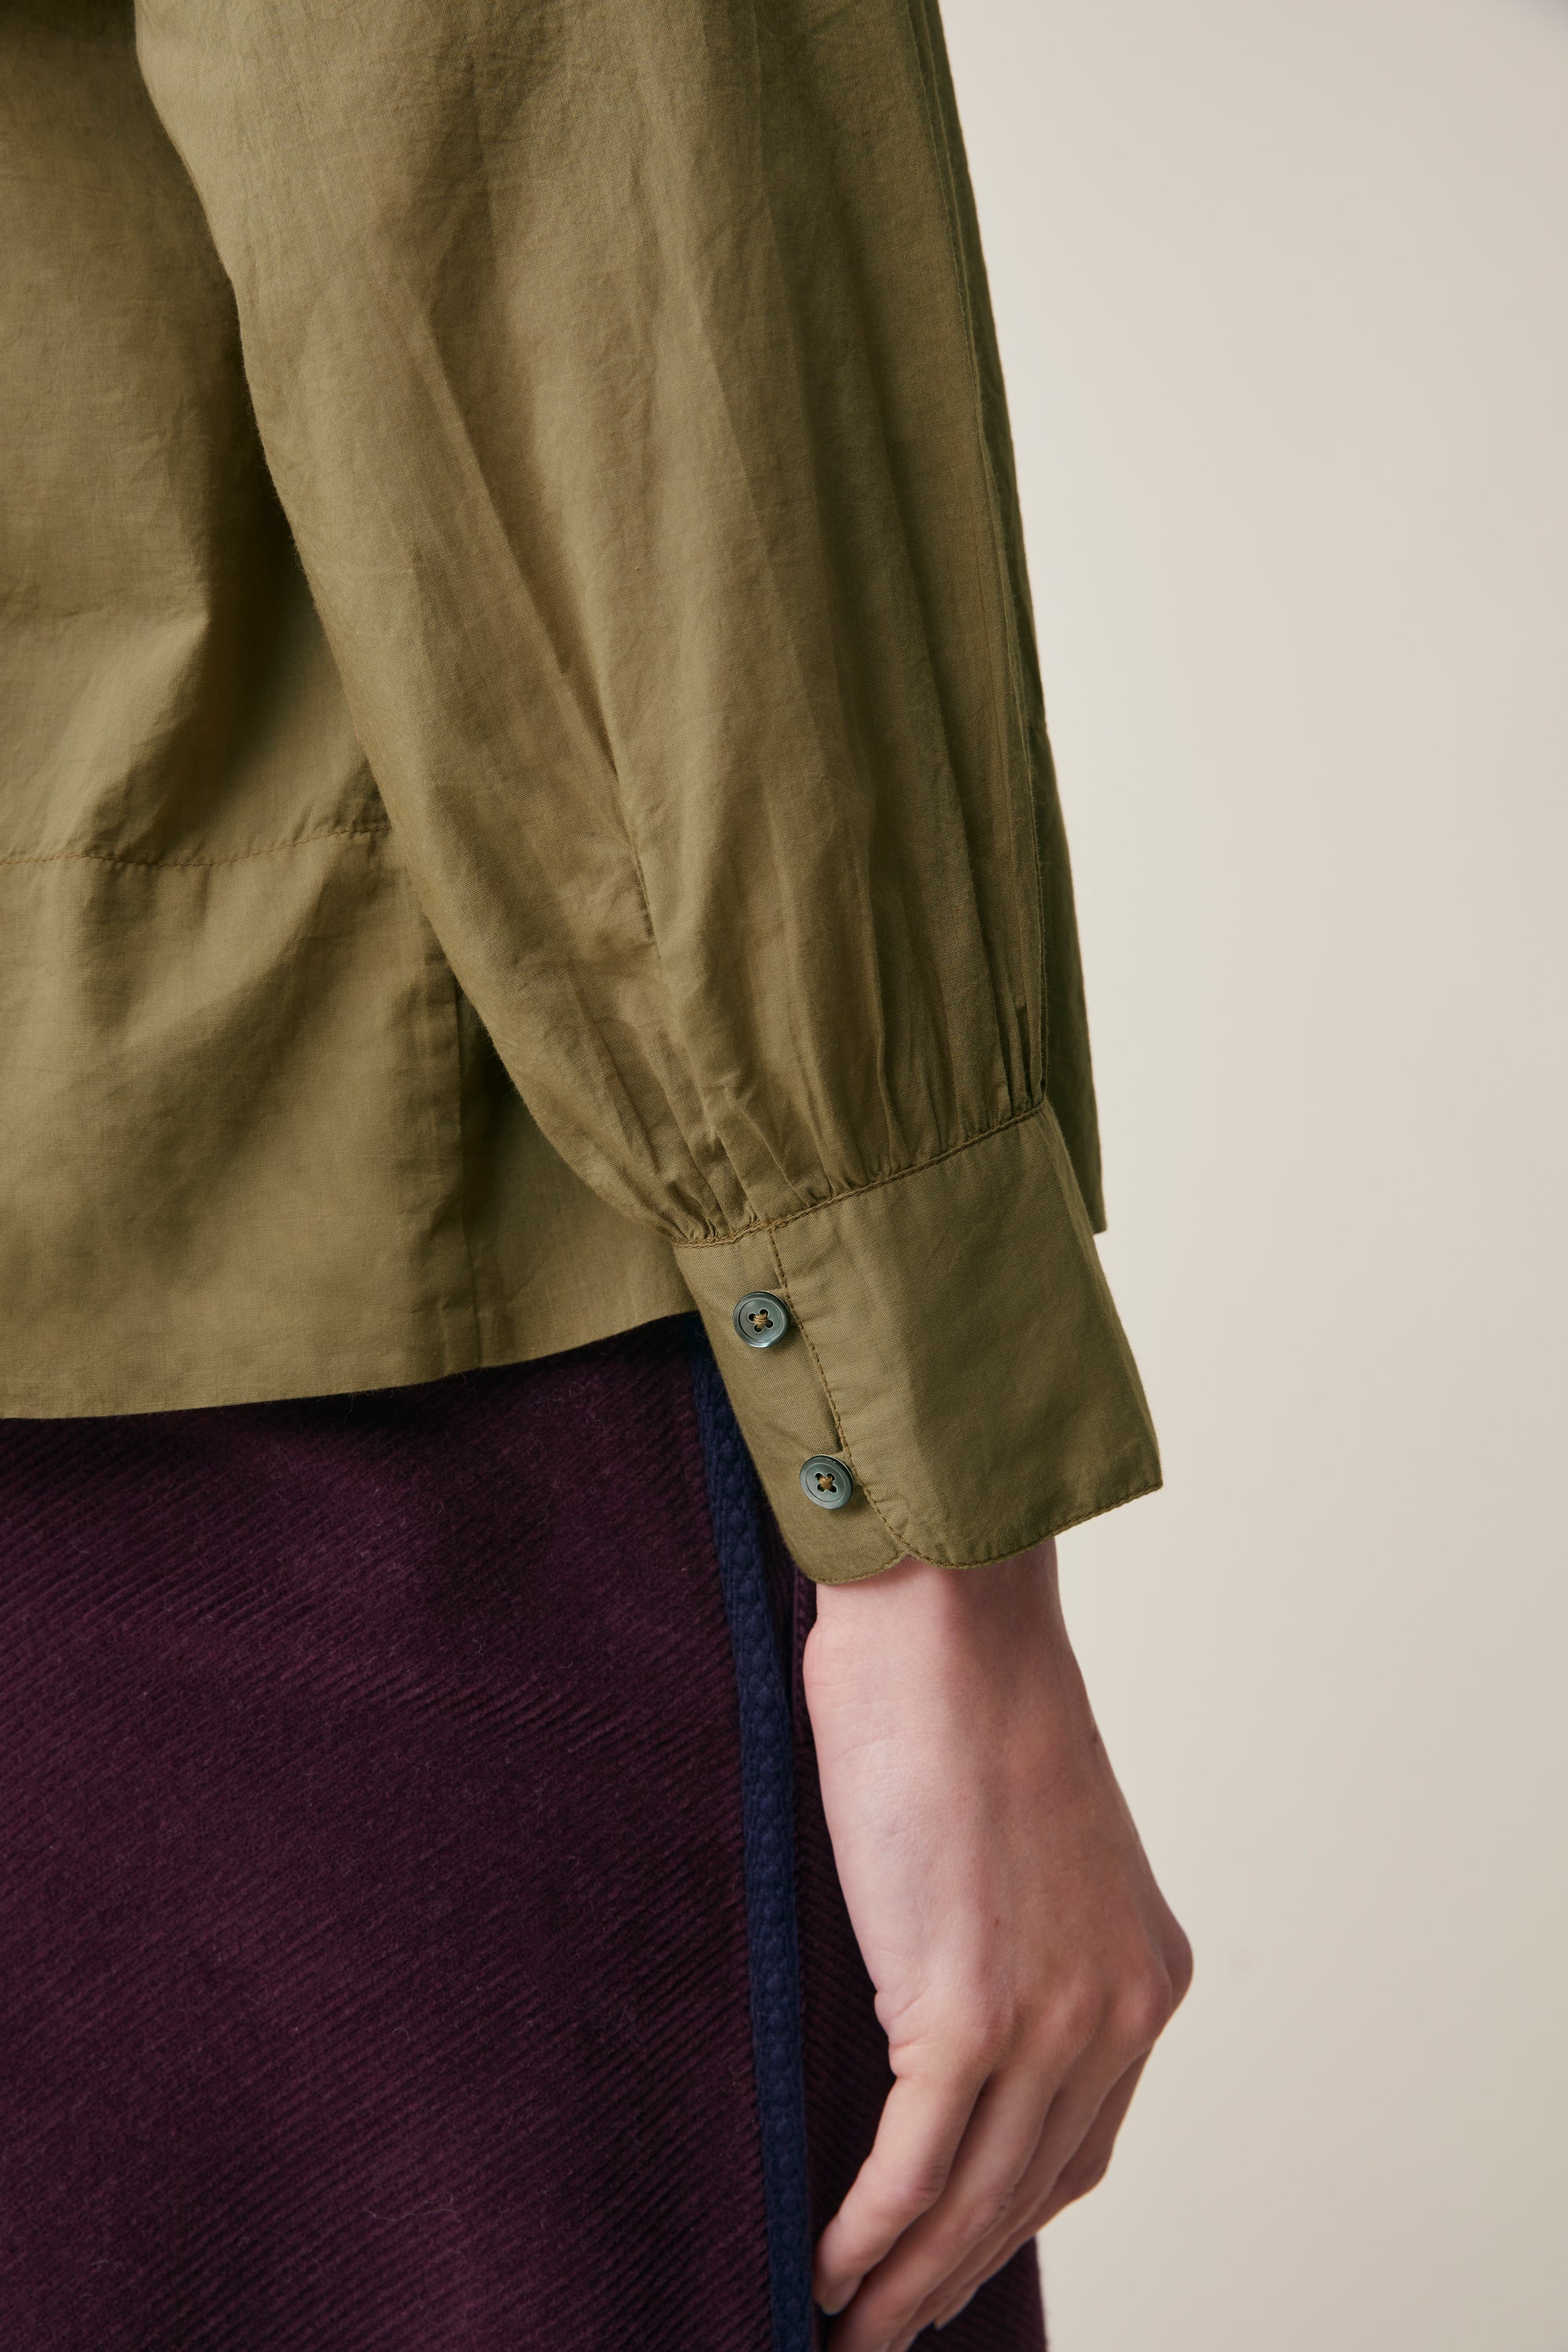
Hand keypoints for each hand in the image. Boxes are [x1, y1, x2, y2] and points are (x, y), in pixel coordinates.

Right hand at [804, 1539, 1190, 2349]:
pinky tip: (824, 2267)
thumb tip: (934, 2031)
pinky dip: (864, 2233)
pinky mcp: (965, 2009)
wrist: (946, 1622)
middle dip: (953, 2276)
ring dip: (903, 2283)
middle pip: (1031, 2193)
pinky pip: (912, 2165)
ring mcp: (1048, 2016)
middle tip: (883, 2331)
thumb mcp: (1023, 1850)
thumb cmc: (961, 1704)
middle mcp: (1116, 2009)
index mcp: (1142, 1972)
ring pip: (974, 2199)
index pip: (1080, 2148)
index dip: (1006, 2224)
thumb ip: (1009, 1949)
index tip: (947, 2266)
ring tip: (845, 2328)